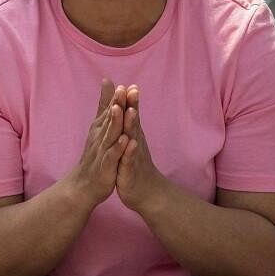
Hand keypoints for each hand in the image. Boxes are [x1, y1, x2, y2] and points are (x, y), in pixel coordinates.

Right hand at [62, 79, 129, 209]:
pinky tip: (125, 140)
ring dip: (116, 122)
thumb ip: (104, 105)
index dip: (116, 97)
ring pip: (110, 135)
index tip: (123, 84)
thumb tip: (107, 83)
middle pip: (110, 118)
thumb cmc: (95, 155)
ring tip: (121, 109)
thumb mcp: (99, 128)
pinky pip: (112, 156)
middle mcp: (100, 137)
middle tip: (122, 90)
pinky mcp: (105, 166)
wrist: (84, 185)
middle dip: (116, 104)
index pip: (109, 110)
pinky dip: (118, 148)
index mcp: (101, 128)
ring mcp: (102, 151)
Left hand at [115, 86, 168, 212]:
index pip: (131, 115)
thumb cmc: (135, 164)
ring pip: (133, 138)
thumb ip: (130, 124)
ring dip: (132, 124)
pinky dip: (130, 151)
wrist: (146, 192)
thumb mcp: (131, 142)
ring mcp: (134, 156)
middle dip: (132, 106)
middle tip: (130, 89)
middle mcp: (136, 143)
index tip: (128, 83)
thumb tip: (130, 106)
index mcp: (133, 136)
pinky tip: (130, 143)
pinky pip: (130, 160)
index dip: (130, 100)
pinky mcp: (130, 170)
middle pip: (134, 122)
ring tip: (131, 111)